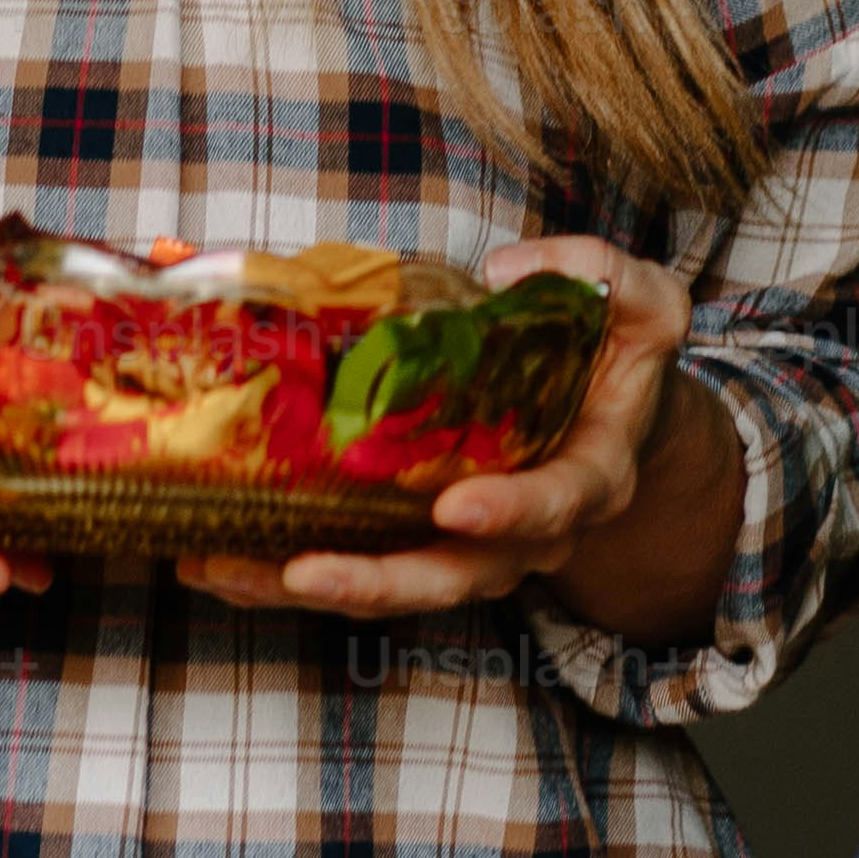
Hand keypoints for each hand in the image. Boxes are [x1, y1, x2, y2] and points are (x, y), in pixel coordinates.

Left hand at [179, 239, 699, 625]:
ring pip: (391, 587)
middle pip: (454, 577)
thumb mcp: (639, 303)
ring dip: (307, 586)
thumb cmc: (617, 358)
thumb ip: (596, 273)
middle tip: (305, 570)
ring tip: (226, 569)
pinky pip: (355, 567)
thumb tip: (504, 271)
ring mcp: (468, 548)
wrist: (610, 413)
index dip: (510, 513)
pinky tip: (219, 560)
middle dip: (377, 582)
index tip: (457, 508)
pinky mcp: (416, 540)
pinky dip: (285, 572)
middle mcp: (527, 534)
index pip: (554, 505)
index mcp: (588, 478)